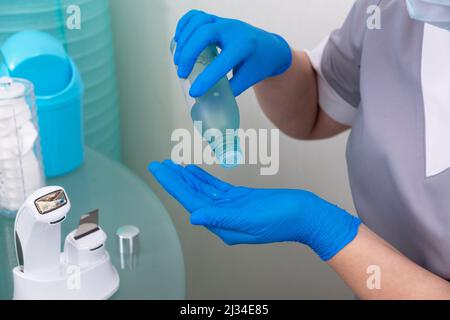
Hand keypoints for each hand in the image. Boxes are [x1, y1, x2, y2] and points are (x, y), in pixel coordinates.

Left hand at [148, 160, 360, 260]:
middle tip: (158, 164)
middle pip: (193, 196)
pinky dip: (204, 179)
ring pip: (203, 191)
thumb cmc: (282, 218)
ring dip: (187, 178)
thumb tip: (194, 216)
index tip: (160, 170)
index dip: (174, 185)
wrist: (305, 215)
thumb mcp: (250, 219)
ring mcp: (231, 208)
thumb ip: (221, 217)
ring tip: (171, 165)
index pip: (192, 202)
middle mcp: (223, 218)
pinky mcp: (240, 199)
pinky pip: (216, 188)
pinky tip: (194, 171)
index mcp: (223, 225)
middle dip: (174, 180)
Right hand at [173, 10, 291, 96]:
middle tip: (182, 73)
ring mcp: (224, 21)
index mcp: (245, 46)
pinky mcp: (217, 19)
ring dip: (184, 39)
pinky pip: (196, 16)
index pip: (222, 62)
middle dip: (188, 55)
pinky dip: (184, 25)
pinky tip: (179, 40)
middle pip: (204, 34)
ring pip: (198, 21)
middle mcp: (233, 29)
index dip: (206, 78)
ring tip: (178, 59)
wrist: (270, 47)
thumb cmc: (260, 63)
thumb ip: (231, 88)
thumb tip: (209, 99)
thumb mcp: (249, 78)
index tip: (194, 91)